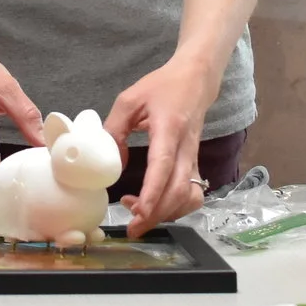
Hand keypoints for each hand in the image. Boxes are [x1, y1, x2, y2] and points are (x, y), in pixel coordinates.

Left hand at [104, 56, 218, 238]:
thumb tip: (110, 161)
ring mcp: (194, 158)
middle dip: (157, 213)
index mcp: (169, 129)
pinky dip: (178, 207)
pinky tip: (158, 206)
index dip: (152, 192)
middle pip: (179, 190)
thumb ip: (114, 128)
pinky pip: (193, 193)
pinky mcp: (195, 164)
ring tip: (141, 214)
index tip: (138, 211)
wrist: (196, 79)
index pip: (163, 166)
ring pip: (190, 196)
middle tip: (133, 226)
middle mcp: (186, 148)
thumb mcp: (129, 100)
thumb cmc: (161, 87)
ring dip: (168, 213)